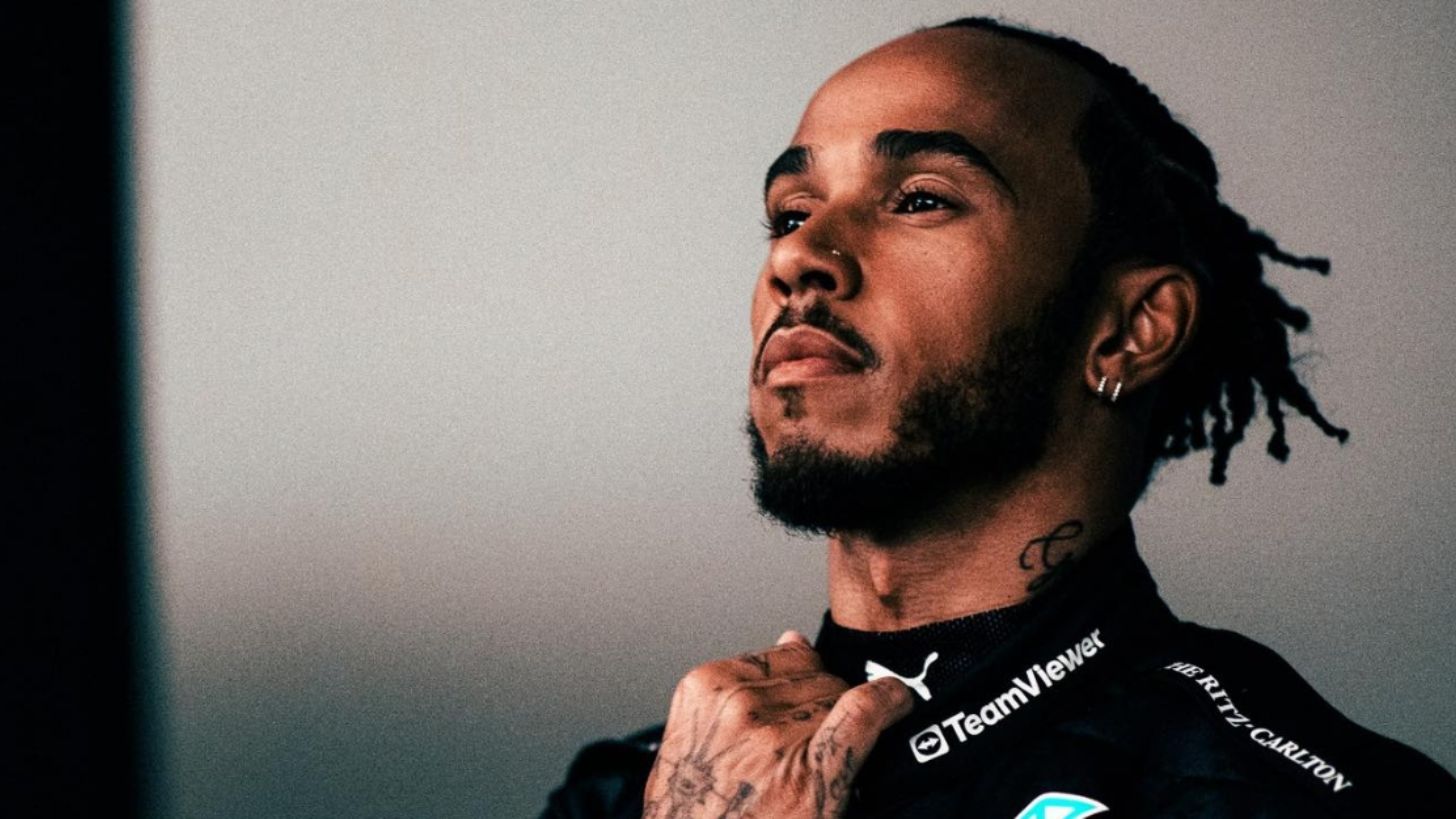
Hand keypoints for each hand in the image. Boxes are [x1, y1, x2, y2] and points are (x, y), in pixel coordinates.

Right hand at [642, 630, 913, 818]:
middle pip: (816, 675)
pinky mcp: (814, 770)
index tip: (807, 705)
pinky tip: (899, 702)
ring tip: (820, 761)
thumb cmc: (694, 811)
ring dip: (841, 723)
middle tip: (809, 747)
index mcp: (706, 688)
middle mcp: (739, 706)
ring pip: (840, 698)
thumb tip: (793, 638)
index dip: (803, 681)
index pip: (786, 655)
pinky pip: (864, 713)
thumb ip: (739, 686)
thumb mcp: (697, 741)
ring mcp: (776, 738)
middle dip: (822, 703)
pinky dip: (888, 703)